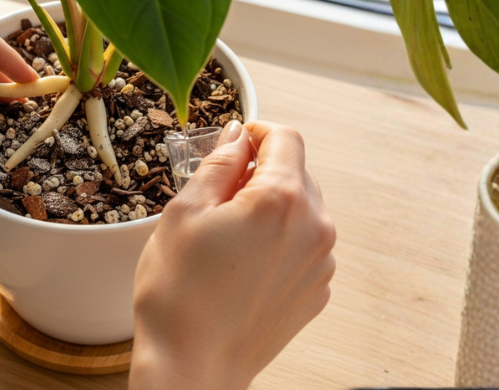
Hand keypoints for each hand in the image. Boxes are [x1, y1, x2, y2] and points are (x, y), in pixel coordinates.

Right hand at [130, 120, 335, 389]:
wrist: (191, 368)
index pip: (286, 138)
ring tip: (228, 235)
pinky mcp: (316, 292)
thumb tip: (235, 137)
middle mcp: (315, 228)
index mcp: (281, 200)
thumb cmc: (178, 294)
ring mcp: (320, 264)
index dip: (257, 132)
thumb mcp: (184, 213)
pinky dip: (279, 242)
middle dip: (262, 171)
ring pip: (302, 211)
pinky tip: (242, 264)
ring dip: (271, 208)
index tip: (234, 142)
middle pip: (298, 173)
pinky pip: (303, 247)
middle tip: (218, 193)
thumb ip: (217, 164)